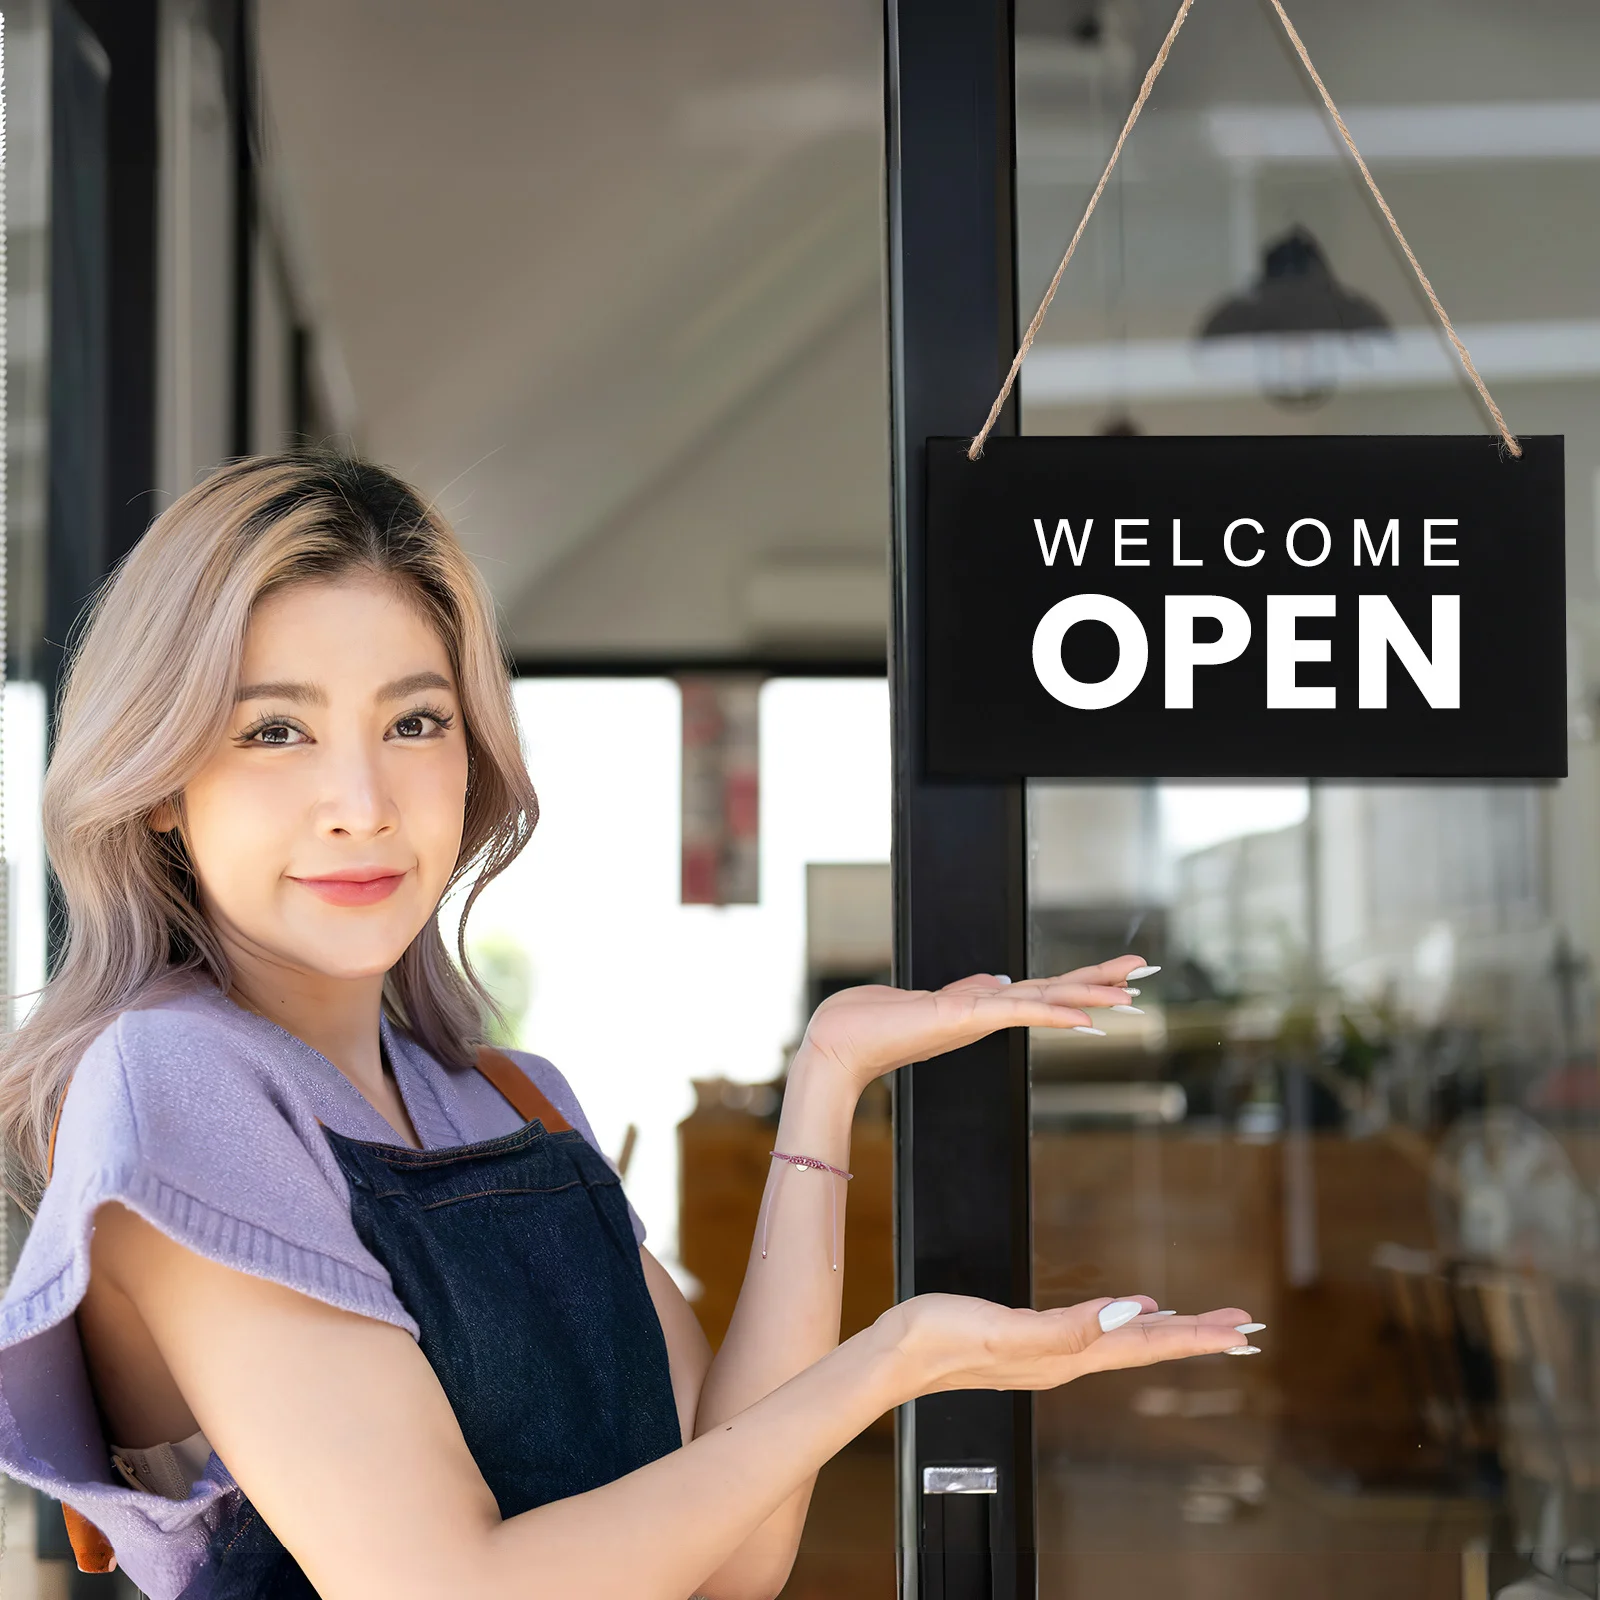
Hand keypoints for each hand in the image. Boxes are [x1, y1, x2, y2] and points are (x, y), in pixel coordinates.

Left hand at [800, 955, 1152, 1093]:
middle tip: (1145, 975)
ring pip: (1043, 1001)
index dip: (1079, 983)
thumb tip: (998, 978)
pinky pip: (1017, 1012)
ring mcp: (976, 1018)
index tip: (1118, 976)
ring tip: (1130, 992)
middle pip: (1052, 993)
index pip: (1039, 991)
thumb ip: (966, 989)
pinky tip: (1082, 1014)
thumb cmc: (868, 1023)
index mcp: (978, 1007)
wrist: (835, 1047)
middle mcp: (983, 1014)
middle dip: (1098, 984)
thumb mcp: (925, 997)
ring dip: (1087, 995)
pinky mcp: (962, 1018)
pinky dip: (1050, 1011)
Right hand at [883, 1292, 1257, 1398]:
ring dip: (1169, 1331)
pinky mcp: (1032, 1340)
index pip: (1147, 1346)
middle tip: (1244, 1325)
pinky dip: (1127, 1322)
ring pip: (1126, 1341)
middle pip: (1146, 1346)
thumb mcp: (1007, 1330)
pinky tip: (1131, 1311)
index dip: (1195, 1336)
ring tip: (1203, 1323)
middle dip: (1196, 1334)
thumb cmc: (944, 1339)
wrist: (897, 1354)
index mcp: (1068, 1358)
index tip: (1241, 1330)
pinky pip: (1098, 1332)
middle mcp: (1067, 1359)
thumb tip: (1128, 1315)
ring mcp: (1050, 1353)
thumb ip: (1068, 1327)